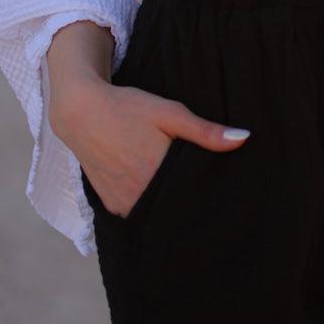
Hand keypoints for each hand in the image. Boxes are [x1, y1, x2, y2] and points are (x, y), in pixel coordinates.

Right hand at [49, 73, 250, 218]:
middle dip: (190, 205)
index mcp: (158, 175)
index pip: (193, 199)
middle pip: (175, 210)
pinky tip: (159, 197)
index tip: (221, 198)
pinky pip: (138, 214)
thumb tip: (244, 138)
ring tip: (183, 197)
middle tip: (205, 198)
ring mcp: (123, 203)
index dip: (207, 199)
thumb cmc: (127, 108)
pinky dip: (149, 207)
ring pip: (156, 215)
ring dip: (168, 208)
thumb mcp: (170, 113)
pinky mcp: (112, 205)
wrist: (80, 111)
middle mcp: (139, 195)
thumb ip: (206, 131)